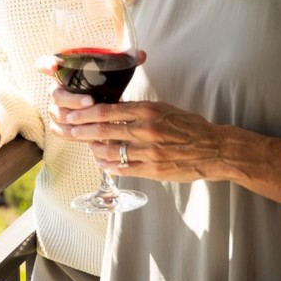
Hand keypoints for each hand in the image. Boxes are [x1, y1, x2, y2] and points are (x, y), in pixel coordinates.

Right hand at [33, 50, 146, 139]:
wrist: (102, 106)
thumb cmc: (103, 85)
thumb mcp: (112, 73)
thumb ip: (123, 62)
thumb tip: (141, 54)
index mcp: (64, 73)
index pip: (45, 64)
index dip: (46, 65)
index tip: (54, 66)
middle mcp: (56, 89)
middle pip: (55, 94)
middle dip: (71, 99)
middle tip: (91, 101)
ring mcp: (56, 108)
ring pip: (56, 113)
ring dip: (71, 117)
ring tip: (90, 121)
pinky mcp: (59, 124)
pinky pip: (56, 129)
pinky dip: (67, 132)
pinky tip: (80, 135)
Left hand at [60, 98, 227, 182]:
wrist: (215, 149)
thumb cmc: (189, 127)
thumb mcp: (163, 109)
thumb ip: (137, 110)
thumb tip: (111, 110)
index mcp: (148, 111)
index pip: (106, 110)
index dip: (83, 113)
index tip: (70, 114)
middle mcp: (146, 130)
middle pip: (102, 130)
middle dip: (79, 130)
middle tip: (65, 129)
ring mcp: (148, 152)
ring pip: (109, 152)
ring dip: (92, 149)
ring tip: (85, 146)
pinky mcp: (153, 170)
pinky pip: (122, 168)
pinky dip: (108, 166)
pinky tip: (101, 162)